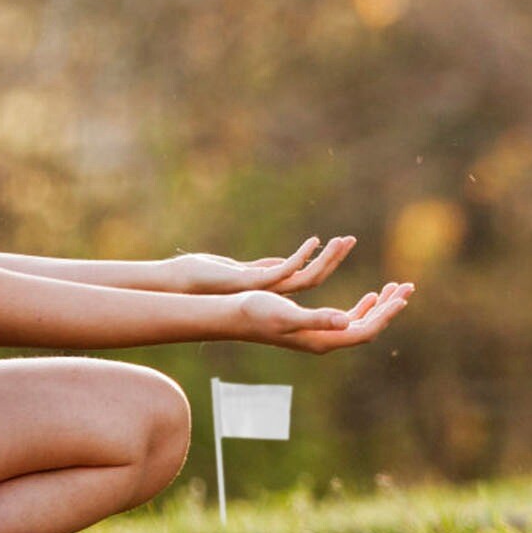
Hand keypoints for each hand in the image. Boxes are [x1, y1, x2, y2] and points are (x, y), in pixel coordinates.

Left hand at [160, 236, 356, 295]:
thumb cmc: (206, 277)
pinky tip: (314, 240)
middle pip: (314, 278)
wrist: (180, 285)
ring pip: (307, 278)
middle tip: (351, 239)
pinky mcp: (253, 283)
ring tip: (342, 240)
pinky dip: (302, 256)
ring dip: (327, 258)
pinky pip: (285, 271)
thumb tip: (285, 262)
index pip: (309, 277)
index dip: (328, 261)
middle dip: (334, 258)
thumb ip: (266, 268)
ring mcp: (265, 289)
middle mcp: (272, 293)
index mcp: (271, 288)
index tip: (343, 244)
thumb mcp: (242, 270)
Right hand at [237, 281, 413, 353]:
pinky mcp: (316, 326)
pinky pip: (349, 320)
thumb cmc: (258, 312)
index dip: (386, 315)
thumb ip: (318, 319)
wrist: (235, 315)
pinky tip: (370, 297)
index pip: (365, 331)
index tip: (402, 297)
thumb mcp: (288, 315)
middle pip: (368, 327)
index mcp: (323, 340)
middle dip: (390, 308)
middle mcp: (326, 341)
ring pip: (361, 323)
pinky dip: (364, 308)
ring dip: (380, 306)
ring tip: (397, 289)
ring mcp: (322, 335)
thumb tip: (347, 322)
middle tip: (409, 287)